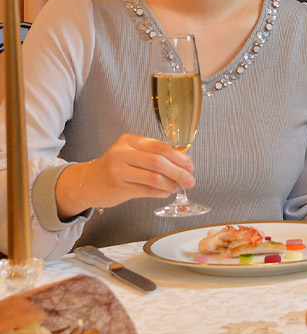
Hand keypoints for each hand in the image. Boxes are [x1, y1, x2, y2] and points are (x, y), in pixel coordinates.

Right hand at [55, 134, 195, 218]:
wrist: (88, 182)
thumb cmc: (116, 167)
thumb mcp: (132, 153)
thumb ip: (154, 155)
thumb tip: (183, 163)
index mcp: (130, 140)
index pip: (160, 146)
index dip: (179, 157)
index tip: (190, 165)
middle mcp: (122, 152)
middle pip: (158, 162)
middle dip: (179, 172)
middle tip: (190, 180)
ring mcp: (118, 170)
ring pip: (153, 178)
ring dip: (170, 184)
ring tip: (176, 187)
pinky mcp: (118, 187)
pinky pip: (146, 190)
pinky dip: (160, 192)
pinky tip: (165, 192)